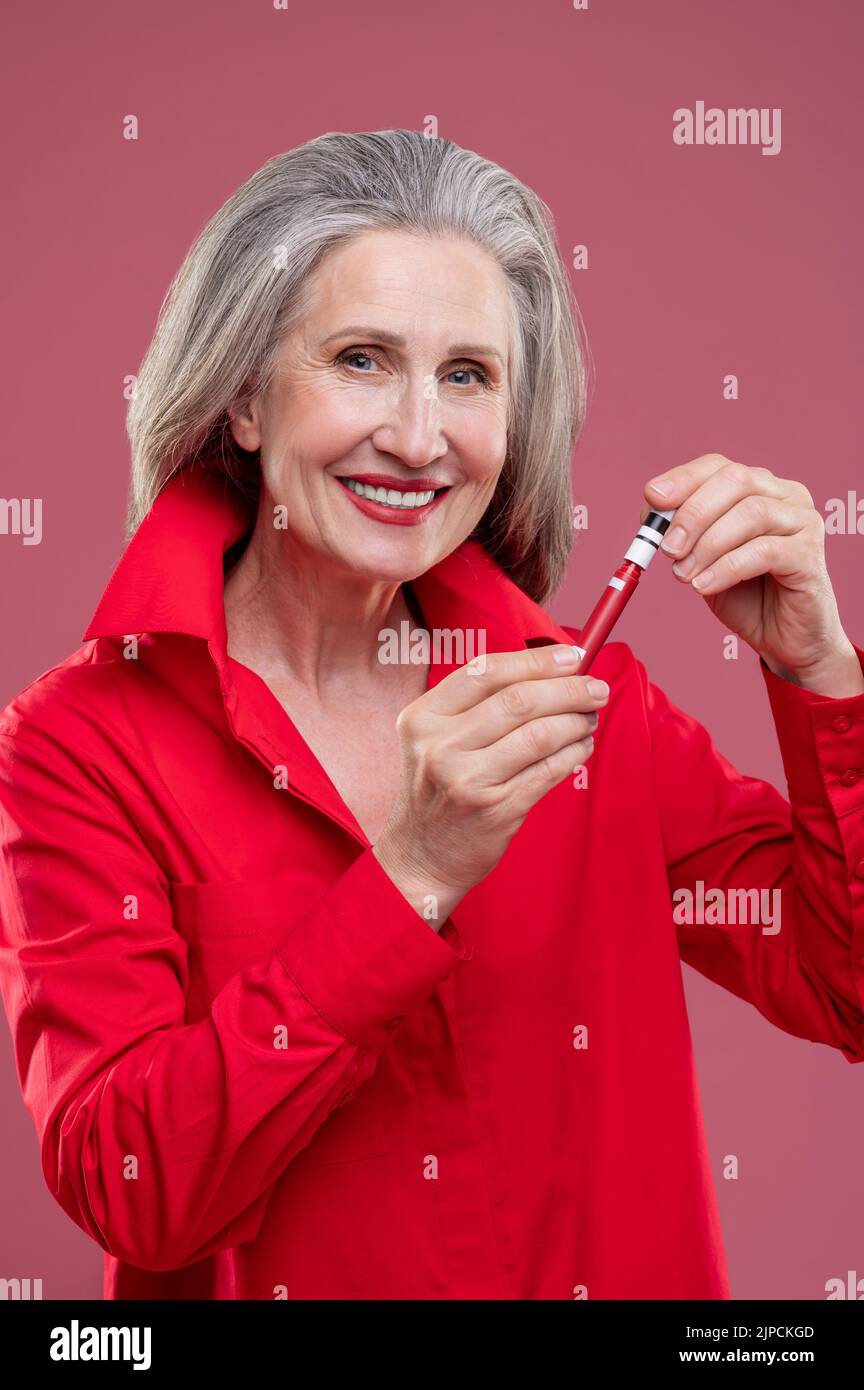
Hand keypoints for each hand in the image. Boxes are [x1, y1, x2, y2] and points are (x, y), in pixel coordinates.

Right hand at [374, 644, 609, 922]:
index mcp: (423, 718)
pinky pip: (549, 771)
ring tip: (589, 719)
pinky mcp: (496, 809)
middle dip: (569, 689)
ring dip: (576, 722)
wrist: (420, 859)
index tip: (571, 657)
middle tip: (596, 689)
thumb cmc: (438, 792)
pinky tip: (582, 746)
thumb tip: (549, 671)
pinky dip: (574, 753)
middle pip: (519, 700)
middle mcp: (440, 746)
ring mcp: (467, 779)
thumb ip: (477, 706)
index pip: (486, 672)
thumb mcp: (434, 741)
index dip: (536, 660)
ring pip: (540, 735)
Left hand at [642, 453, 860, 691]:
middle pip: (736, 481)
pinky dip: (726, 568)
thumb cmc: (745, 594)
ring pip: (750, 514)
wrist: (783, 637)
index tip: (652, 498)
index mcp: (760, 486)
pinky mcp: (810, 554)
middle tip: (667, 549)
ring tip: (684, 575)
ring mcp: (804, 522)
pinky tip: (704, 586)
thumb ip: (681, 532)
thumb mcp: (702, 558)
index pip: (718, 466)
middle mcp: (787, 495)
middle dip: (693, 513)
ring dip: (707, 545)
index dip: (683, 479)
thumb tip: (649, 513)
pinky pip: (764, 551)